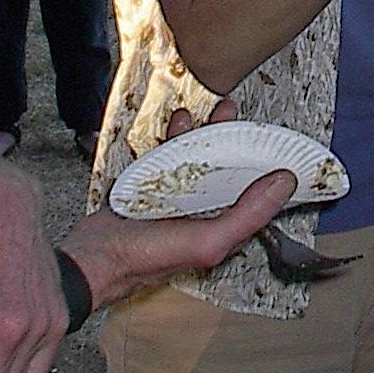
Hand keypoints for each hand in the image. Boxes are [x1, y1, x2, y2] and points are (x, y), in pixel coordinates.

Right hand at [60, 100, 294, 308]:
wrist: (89, 258)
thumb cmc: (145, 259)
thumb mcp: (208, 240)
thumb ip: (248, 214)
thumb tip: (284, 184)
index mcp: (220, 230)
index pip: (253, 195)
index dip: (265, 166)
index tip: (272, 137)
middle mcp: (200, 215)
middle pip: (226, 171)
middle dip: (233, 140)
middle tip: (233, 114)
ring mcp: (174, 200)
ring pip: (197, 160)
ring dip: (204, 134)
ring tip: (210, 113)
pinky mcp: (150, 189)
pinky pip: (167, 157)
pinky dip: (173, 138)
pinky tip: (177, 123)